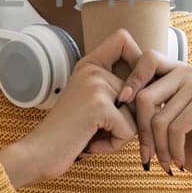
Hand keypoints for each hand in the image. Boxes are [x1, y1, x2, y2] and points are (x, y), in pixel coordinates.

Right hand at [0, 29, 143, 188]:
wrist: (38, 154)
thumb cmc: (68, 135)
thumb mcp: (90, 104)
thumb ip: (114, 92)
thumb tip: (154, 94)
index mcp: (89, 65)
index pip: (122, 38)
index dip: (137, 58)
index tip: (131, 85)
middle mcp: (92, 70)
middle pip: (139, 90)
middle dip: (128, 120)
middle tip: (98, 130)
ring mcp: (96, 85)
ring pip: (137, 114)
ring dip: (120, 135)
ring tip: (92, 136)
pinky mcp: (99, 106)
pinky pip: (129, 131)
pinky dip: (113, 145)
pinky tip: (91, 145)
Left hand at [114, 48, 191, 192]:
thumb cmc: (191, 142)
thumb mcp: (163, 121)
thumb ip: (147, 107)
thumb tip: (114, 102)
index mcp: (174, 71)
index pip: (145, 59)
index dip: (131, 81)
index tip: (122, 106)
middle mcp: (187, 72)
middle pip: (145, 96)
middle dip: (141, 132)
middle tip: (145, 155)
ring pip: (159, 118)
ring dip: (158, 148)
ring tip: (163, 162)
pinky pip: (176, 128)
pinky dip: (172, 151)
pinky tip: (177, 163)